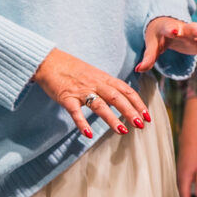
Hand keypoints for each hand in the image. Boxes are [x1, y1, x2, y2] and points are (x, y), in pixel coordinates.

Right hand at [33, 46, 149, 140]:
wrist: (49, 61)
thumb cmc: (73, 69)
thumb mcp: (95, 74)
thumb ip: (109, 85)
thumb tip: (124, 98)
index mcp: (104, 78)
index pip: (126, 90)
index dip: (138, 103)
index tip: (147, 116)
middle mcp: (95, 83)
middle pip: (116, 97)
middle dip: (130, 111)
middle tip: (140, 124)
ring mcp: (81, 91)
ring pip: (99, 105)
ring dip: (111, 118)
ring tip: (122, 131)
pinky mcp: (66, 97)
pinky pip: (75, 112)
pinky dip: (82, 123)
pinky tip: (88, 134)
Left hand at [136, 14, 196, 73]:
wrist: (166, 25)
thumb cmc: (157, 35)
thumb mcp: (151, 45)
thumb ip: (147, 58)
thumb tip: (138, 70)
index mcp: (169, 28)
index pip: (170, 28)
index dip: (173, 30)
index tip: (175, 31)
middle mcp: (186, 29)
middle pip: (195, 29)